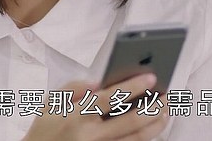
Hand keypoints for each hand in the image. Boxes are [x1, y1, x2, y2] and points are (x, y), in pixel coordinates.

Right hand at [22, 73, 169, 140]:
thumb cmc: (44, 129)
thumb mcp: (50, 102)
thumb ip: (74, 87)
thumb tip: (99, 83)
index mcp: (77, 116)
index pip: (111, 98)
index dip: (133, 87)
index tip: (150, 78)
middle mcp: (91, 136)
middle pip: (132, 122)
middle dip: (154, 108)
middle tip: (167, 96)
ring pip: (137, 140)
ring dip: (155, 125)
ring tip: (165, 111)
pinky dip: (144, 138)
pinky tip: (152, 127)